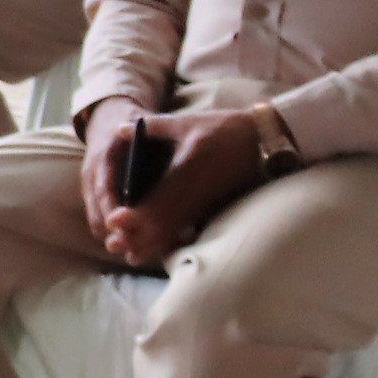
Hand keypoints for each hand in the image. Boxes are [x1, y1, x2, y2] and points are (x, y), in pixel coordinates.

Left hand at [77, 107, 271, 267]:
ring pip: (176, 230)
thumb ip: (152, 127)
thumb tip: (119, 129)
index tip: (113, 221)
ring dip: (152, 244)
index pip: (157, 200)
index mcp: (187, 171)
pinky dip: (170, 239)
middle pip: (163, 222)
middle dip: (137, 236)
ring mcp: (206, 203)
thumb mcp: (187, 123)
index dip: (135, 214)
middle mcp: (196, 194)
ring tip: (128, 255)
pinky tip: (155, 249)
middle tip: (112, 244)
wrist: (266, 142)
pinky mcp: (213, 207)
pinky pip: (189, 228)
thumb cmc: (225, 128)